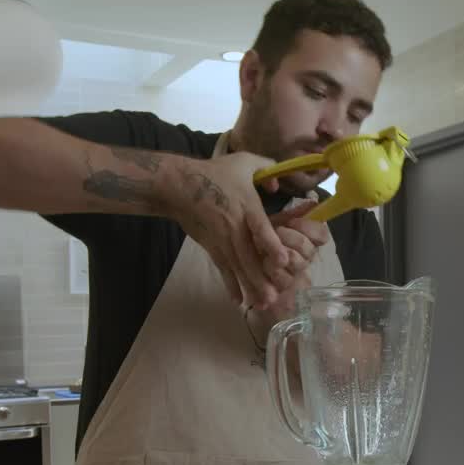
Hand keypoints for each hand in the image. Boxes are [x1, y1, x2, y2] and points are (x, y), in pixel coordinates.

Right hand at [165, 153, 288, 309]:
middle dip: (261, 278)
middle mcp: (236, 227)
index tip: (282, 260)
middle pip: (249, 256)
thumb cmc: (215, 172)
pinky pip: (223, 269)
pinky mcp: (212, 247)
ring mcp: (222, 240)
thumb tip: (279, 185)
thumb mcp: (245, 161)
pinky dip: (230, 285)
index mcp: (247, 207)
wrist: (181, 186)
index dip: (271, 245)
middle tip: (273, 296)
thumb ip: (267, 168)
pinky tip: (239, 301)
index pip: (261, 229)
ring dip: (249, 286)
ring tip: (262, 303)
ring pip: (238, 267)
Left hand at [255, 203, 329, 322]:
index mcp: (306, 240)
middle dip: (291, 239)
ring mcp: (297, 275)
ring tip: (266, 253)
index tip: (292, 221)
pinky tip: (265, 265)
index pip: (321, 234)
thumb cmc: (260, 240)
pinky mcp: (286, 290)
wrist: (244, 266)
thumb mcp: (274, 223)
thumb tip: (312, 201)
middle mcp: (305, 257)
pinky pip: (285, 282)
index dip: (308, 227)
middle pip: (308, 249)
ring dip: (282, 256)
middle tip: (276, 233)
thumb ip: (293, 214)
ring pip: (298, 264)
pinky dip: (273, 273)